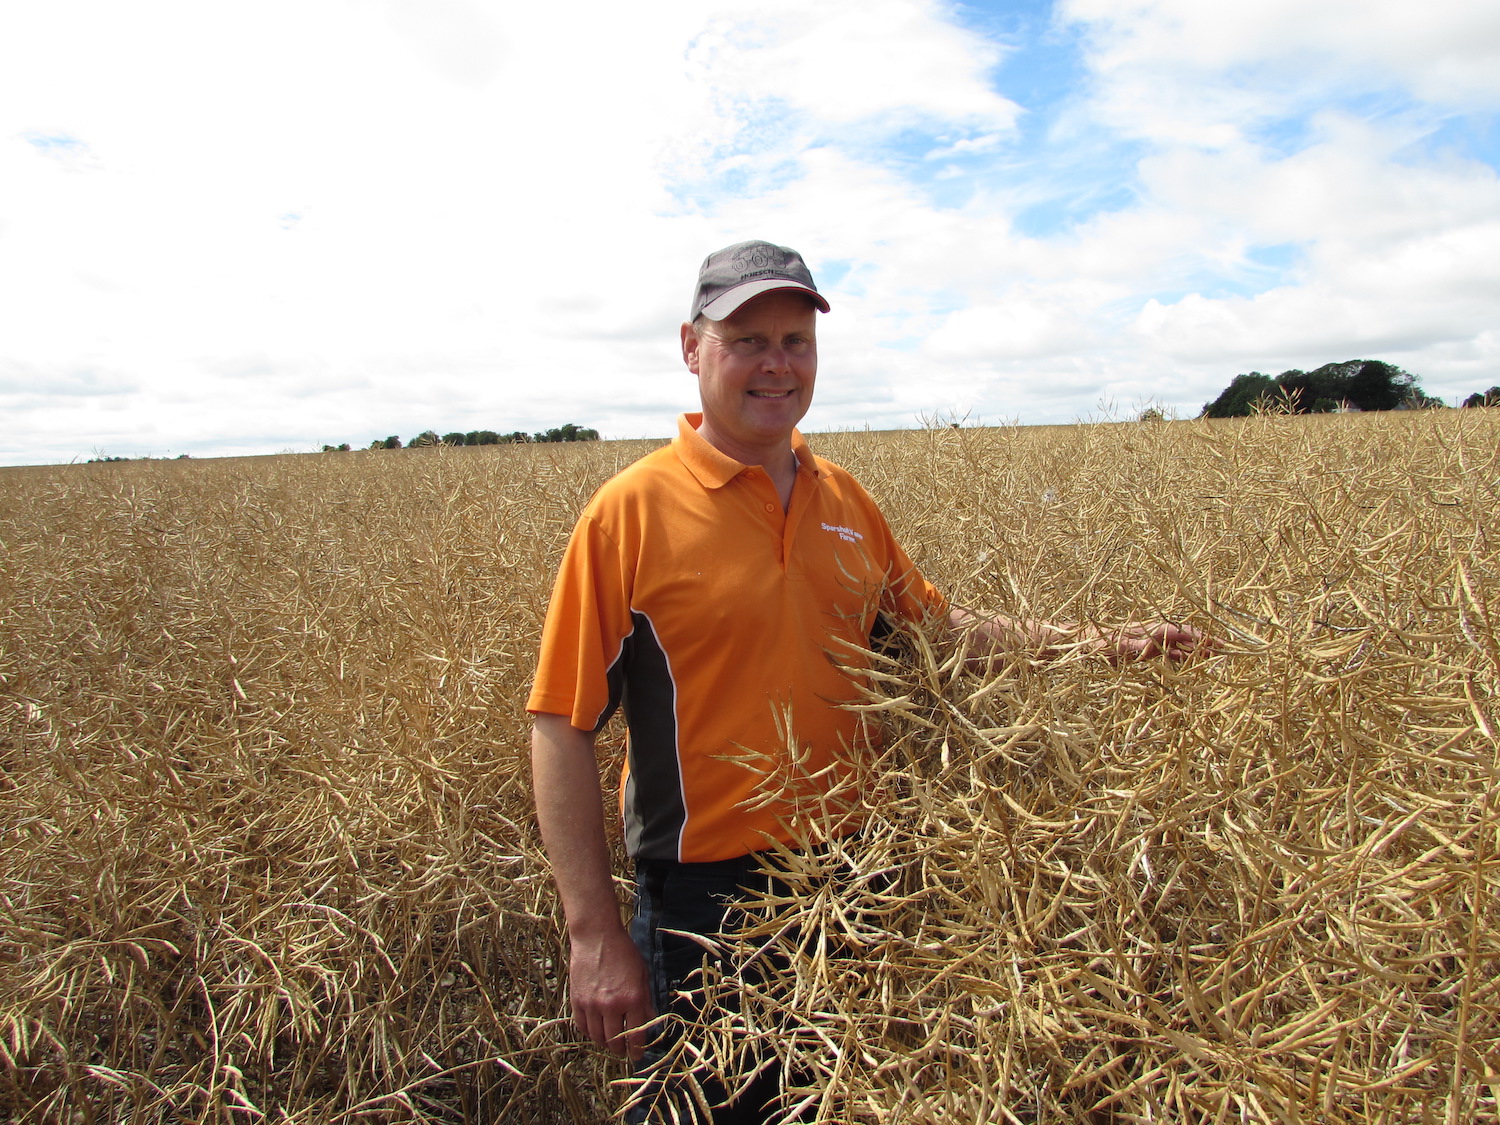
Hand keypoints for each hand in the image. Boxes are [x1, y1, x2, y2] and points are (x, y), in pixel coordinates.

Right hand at [568, 925, 654, 1059]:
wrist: (596, 937)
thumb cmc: (624, 952)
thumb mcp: (642, 974)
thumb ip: (646, 1000)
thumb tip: (651, 1021)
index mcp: (632, 999)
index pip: (635, 1036)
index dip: (636, 1050)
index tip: (637, 1055)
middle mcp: (611, 1005)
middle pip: (614, 1041)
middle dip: (621, 1049)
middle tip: (623, 1049)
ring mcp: (592, 1004)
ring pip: (597, 1037)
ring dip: (605, 1043)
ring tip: (610, 1040)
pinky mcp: (577, 1000)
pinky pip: (582, 1026)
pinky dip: (589, 1032)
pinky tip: (596, 1029)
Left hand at [1101, 622, 1214, 661]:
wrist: (1083, 643)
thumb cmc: (1097, 643)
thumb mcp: (1115, 645)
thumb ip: (1135, 644)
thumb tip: (1153, 643)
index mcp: (1149, 630)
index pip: (1180, 632)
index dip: (1198, 637)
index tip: (1215, 643)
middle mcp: (1154, 634)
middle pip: (1184, 637)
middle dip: (1203, 642)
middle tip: (1223, 649)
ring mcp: (1151, 642)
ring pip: (1179, 645)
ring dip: (1195, 650)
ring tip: (1213, 655)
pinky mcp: (1146, 651)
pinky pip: (1169, 653)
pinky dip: (1182, 657)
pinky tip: (1192, 661)